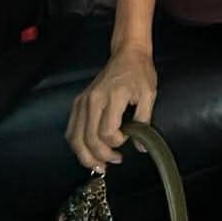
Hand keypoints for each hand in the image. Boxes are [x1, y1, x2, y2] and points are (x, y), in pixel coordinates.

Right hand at [65, 45, 157, 170]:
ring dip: (85, 155)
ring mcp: (82, 101)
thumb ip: (145, 121)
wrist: (127, 54)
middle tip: (115, 161)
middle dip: (101, 155)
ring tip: (98, 165)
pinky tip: (87, 152)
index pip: (107, 131)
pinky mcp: (78, 102)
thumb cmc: (140, 73)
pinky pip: (71, 129)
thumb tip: (141, 148)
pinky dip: (77, 144)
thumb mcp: (149, 95)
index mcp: (112, 97)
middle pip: (88, 138)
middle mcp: (92, 100)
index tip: (128, 138)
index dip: (117, 142)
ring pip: (75, 137)